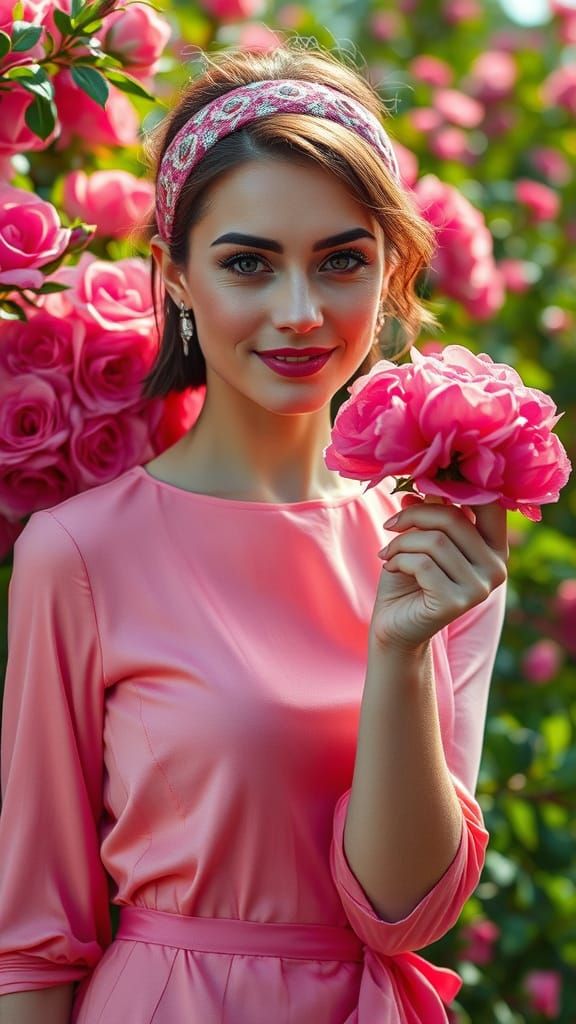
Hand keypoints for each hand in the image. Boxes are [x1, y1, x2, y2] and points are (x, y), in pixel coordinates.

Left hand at [371, 495, 507, 652]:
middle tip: (390, 525)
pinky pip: (422, 564)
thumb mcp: (422, 536)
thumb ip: (432, 510)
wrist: (395, 624)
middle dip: (414, 516)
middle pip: (453, 519)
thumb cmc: (409, 576)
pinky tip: (390, 566)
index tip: (424, 484)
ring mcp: (480, 588)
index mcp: (495, 547)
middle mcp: (497, 568)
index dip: (457, 487)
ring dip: (401, 542)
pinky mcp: (456, 603)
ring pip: (435, 541)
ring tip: (388, 552)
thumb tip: (426, 481)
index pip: (488, 503)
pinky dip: (398, 559)